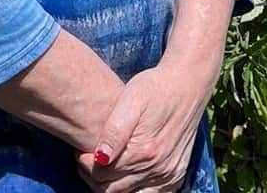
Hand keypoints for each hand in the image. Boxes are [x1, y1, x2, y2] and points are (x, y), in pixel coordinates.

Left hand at [76, 63, 207, 192]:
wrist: (186, 84)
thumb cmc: (154, 87)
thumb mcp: (131, 99)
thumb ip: (115, 131)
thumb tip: (100, 158)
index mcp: (144, 151)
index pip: (102, 173)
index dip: (85, 164)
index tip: (80, 151)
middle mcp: (158, 169)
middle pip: (113, 190)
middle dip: (94, 178)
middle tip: (87, 160)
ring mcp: (168, 175)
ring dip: (112, 187)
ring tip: (103, 167)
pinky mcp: (175, 175)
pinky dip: (133, 190)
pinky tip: (124, 174)